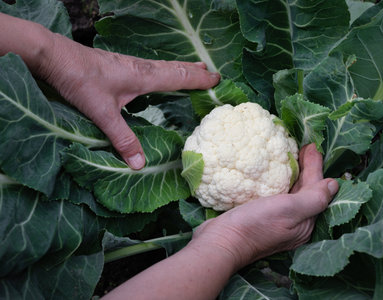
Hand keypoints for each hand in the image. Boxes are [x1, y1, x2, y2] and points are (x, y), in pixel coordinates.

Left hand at [39, 34, 219, 168]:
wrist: (53, 56)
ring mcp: (130, 64)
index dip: (199, 80)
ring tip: (194, 68)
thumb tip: (138, 164)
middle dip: (196, 71)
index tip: (217, 80)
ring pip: (164, 65)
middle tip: (213, 73)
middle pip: (176, 68)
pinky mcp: (120, 65)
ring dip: (182, 68)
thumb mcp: (102, 114)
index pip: (179, 78)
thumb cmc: (79, 80)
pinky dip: (165, 69)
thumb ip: (122, 139)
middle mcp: (141, 68)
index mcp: (143, 77)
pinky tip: (159, 74)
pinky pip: (152, 67)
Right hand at [191, 144, 338, 268]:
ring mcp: (277, 220)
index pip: (316, 189)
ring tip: (292, 155)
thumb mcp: (289, 210)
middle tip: (305, 146)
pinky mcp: (261, 216)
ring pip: (291, 192)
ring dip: (294, 173)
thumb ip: (314, 198)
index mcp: (304, 223)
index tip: (312, 145)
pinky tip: (272, 173)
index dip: (316, 166)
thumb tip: (335, 184)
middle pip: (305, 190)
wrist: (221, 242)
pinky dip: (278, 181)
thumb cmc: (256, 225)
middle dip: (307, 168)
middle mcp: (294, 223)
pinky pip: (276, 195)